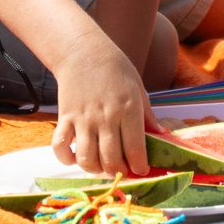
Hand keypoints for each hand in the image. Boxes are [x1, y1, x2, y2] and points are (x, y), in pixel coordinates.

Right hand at [49, 38, 153, 181]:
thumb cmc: (115, 68)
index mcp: (128, 109)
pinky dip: (66, 158)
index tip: (140, 170)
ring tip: (101, 166)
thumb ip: (148, 116)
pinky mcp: (64, 118)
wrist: (83, 51)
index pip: (135, 149)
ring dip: (95, 170)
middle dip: (119, 172)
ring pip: (87, 159)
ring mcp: (83, 119)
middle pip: (111, 159)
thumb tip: (162, 136)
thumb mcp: (138, 88)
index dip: (139, 166)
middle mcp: (105, 117)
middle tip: (122, 169)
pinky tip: (75, 157)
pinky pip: (60, 147)